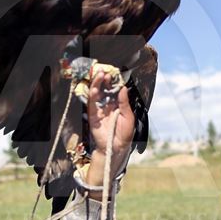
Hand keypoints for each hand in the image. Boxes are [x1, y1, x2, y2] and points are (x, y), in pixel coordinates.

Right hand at [85, 69, 134, 184]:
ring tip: (100, 75)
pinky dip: (92, 94)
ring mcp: (99, 108)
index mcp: (117, 104)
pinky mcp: (93, 114)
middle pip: (105, 88)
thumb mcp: (128, 117)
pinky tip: (95, 88)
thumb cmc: (124, 133)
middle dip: (105, 79)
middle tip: (107, 72)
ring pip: (97, 92)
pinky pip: (91, 102)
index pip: (114, 89)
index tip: (115, 73)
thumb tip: (123, 88)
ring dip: (98, 83)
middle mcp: (108, 104)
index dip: (114, 81)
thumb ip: (124, 103)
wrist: (116, 147)